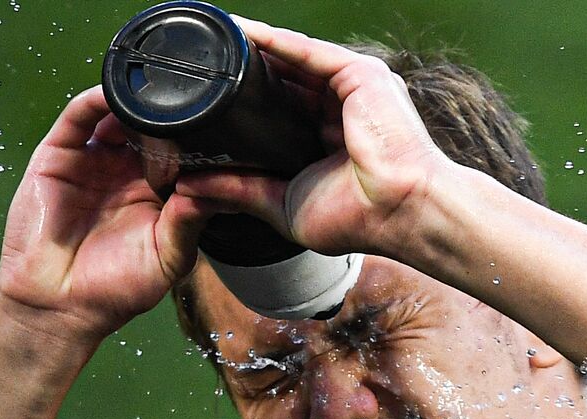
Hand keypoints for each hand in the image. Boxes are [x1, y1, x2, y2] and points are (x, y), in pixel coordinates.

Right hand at [0, 87, 217, 339]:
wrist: (58, 305)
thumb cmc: (115, 289)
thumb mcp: (168, 259)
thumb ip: (190, 223)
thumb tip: (210, 189)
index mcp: (158, 193)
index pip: (182, 153)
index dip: (198, 139)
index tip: (219, 128)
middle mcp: (126, 171)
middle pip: (151, 126)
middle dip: (169, 115)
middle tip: (189, 108)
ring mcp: (93, 160)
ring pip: (117, 115)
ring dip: (136, 102)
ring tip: (155, 97)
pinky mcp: (60, 155)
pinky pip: (79, 117)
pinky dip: (96, 99)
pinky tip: (117, 95)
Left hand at [174, 18, 453, 259]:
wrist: (401, 210)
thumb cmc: (359, 219)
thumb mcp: (282, 205)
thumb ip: (238, 190)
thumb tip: (186, 188)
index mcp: (326, 141)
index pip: (276, 112)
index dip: (241, 104)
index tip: (201, 98)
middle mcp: (339, 109)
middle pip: (282, 81)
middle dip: (242, 72)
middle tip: (197, 62)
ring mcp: (351, 89)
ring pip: (292, 60)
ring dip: (252, 48)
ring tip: (211, 38)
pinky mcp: (360, 74)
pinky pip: (307, 51)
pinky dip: (274, 40)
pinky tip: (241, 31)